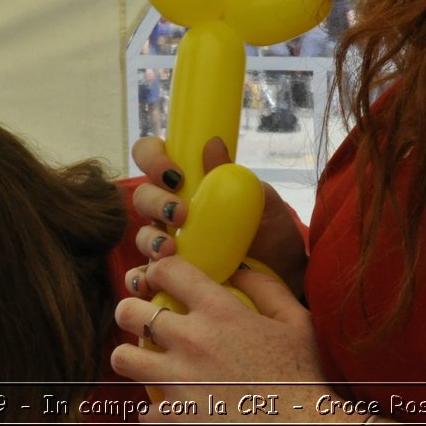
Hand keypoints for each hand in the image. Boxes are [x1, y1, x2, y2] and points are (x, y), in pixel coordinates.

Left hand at [110, 256, 331, 425]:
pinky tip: (173, 407)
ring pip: (122, 358)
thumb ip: (266, 287)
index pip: (166, 270)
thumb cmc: (304, 378)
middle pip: (128, 311)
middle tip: (145, 322)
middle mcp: (191, 341)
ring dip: (133, 359)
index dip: (158, 270)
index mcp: (219, 311)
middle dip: (132, 312)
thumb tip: (238, 268)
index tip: (163, 281)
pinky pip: (143, 410)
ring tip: (147, 363)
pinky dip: (155, 410)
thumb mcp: (296, 323)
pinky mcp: (174, 419)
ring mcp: (178, 382)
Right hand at [126, 136, 308, 297]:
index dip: (153, 158)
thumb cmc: (272, 232)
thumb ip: (233, 175)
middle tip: (180, 214)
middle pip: (142, 196)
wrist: (286, 276)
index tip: (176, 175)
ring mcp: (169, 244)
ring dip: (149, 239)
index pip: (153, 157)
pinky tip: (150, 281)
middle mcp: (173, 210)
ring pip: (141, 234)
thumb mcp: (260, 201)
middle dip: (155, 201)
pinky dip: (139, 278)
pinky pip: (142, 276)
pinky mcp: (171, 277)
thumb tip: (212, 144)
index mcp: (190, 184)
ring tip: (170, 250)